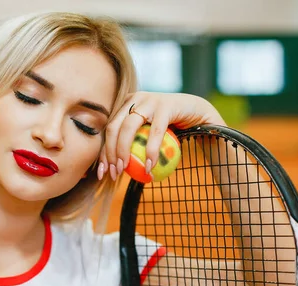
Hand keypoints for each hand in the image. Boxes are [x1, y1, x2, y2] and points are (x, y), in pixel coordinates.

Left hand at [98, 92, 225, 180]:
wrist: (196, 112)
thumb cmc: (169, 129)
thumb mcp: (146, 135)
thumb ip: (132, 146)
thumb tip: (114, 172)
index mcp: (124, 105)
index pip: (107, 131)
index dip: (102, 153)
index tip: (101, 174)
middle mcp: (133, 99)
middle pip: (113, 128)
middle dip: (110, 153)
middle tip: (114, 173)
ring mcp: (149, 100)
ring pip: (128, 127)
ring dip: (124, 151)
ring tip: (125, 169)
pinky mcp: (166, 105)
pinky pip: (155, 132)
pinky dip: (151, 151)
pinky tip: (150, 166)